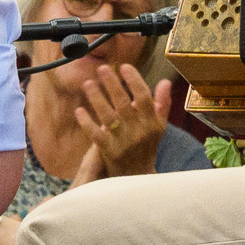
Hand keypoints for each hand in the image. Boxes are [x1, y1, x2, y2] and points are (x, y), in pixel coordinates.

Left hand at [56, 61, 173, 182]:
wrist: (138, 178)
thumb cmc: (147, 147)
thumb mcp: (159, 127)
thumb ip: (162, 104)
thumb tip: (165, 82)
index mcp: (152, 123)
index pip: (144, 97)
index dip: (134, 80)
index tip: (124, 66)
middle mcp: (138, 132)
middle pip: (123, 103)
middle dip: (112, 84)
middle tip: (102, 69)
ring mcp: (123, 142)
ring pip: (107, 116)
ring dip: (97, 98)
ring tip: (88, 84)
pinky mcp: (109, 152)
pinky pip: (96, 134)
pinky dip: (87, 122)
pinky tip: (79, 110)